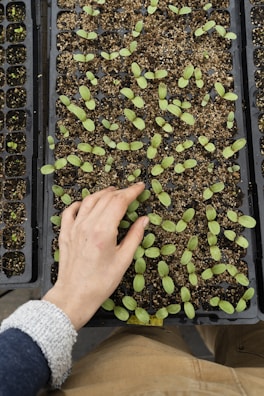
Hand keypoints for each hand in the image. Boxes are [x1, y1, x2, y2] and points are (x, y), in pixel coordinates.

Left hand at [43, 183, 148, 329]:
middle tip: (131, 192)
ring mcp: (74, 227)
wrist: (74, 295)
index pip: (119, 201)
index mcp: (103, 230)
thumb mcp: (123, 260)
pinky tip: (86, 203)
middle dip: (120, 192)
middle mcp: (87, 224)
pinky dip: (80, 203)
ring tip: (112, 192)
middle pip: (105, 198)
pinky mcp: (65, 233)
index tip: (140, 187)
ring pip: (89, 201)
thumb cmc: (101, 282)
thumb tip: (144, 219)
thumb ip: (134, 236)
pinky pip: (71, 211)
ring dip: (102, 193)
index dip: (131, 192)